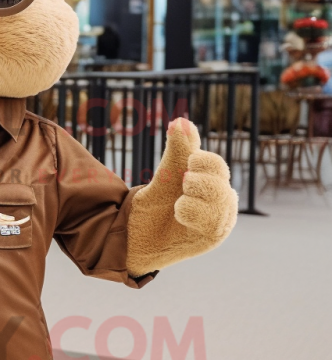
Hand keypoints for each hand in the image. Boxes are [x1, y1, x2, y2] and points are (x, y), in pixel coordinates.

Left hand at [127, 119, 237, 275]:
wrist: (136, 239)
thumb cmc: (154, 208)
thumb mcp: (165, 175)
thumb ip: (177, 152)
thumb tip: (181, 120)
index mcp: (212, 184)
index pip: (218, 166)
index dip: (201, 160)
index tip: (185, 165)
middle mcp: (222, 203)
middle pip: (222, 181)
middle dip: (197, 178)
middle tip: (181, 183)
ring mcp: (219, 222)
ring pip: (220, 199)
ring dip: (194, 194)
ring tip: (178, 201)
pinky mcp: (212, 239)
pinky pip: (212, 221)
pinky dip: (191, 211)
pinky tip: (178, 213)